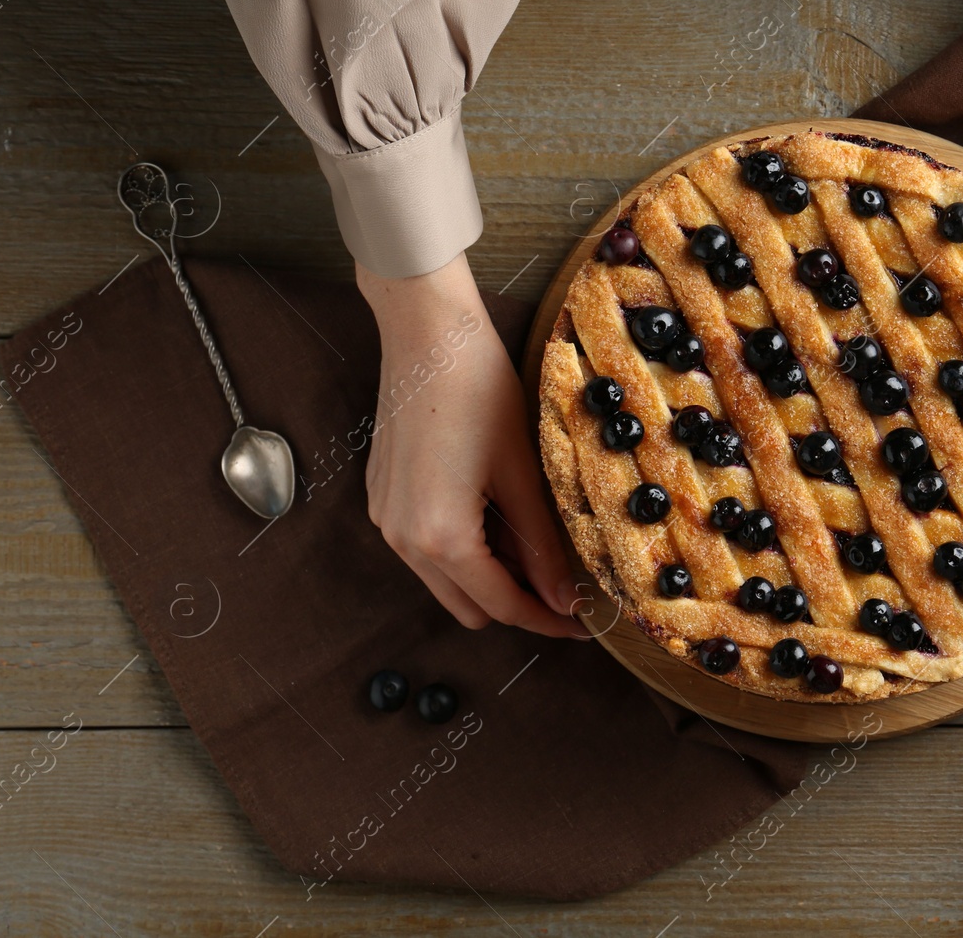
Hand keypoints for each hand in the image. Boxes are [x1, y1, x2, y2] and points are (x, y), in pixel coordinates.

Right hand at [357, 254, 578, 635]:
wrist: (427, 336)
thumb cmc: (479, 393)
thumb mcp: (523, 474)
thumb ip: (542, 545)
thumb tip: (564, 598)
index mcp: (441, 538)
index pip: (501, 606)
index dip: (546, 620)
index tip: (579, 625)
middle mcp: (403, 540)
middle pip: (468, 606)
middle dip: (517, 602)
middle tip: (565, 584)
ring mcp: (386, 520)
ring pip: (445, 580)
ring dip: (489, 575)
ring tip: (535, 540)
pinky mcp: (382, 498)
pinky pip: (425, 547)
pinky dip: (463, 548)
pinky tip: (496, 514)